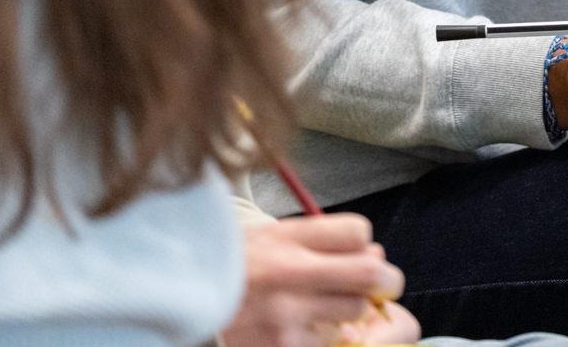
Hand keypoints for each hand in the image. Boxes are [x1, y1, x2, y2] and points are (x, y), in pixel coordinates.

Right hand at [223, 214, 404, 346]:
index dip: (364, 242)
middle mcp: (288, 273)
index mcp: (285, 238)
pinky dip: (327, 335)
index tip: (360, 251)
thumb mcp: (270, 236)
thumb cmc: (233, 267)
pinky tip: (304, 327)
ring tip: (327, 306)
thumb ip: (319, 239)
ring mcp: (286, 315)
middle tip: (382, 284)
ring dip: (352, 309)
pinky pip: (330, 340)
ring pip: (355, 311)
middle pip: (370, 273)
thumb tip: (374, 253)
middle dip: (385, 280)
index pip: (358, 232)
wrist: (183, 298)